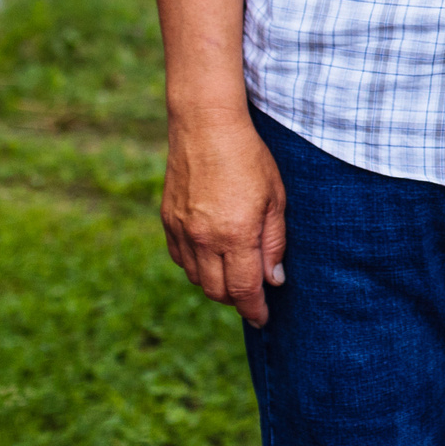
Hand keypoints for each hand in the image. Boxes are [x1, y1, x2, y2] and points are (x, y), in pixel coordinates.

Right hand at [161, 111, 288, 326]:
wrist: (205, 126)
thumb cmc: (249, 157)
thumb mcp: (276, 198)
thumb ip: (274, 242)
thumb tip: (273, 280)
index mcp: (235, 235)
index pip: (243, 290)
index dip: (254, 310)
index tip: (263, 319)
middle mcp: (204, 239)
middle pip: (217, 291)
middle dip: (237, 299)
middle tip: (253, 294)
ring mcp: (182, 231)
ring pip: (197, 278)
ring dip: (216, 284)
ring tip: (234, 272)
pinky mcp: (168, 220)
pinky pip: (181, 259)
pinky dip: (196, 266)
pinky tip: (211, 255)